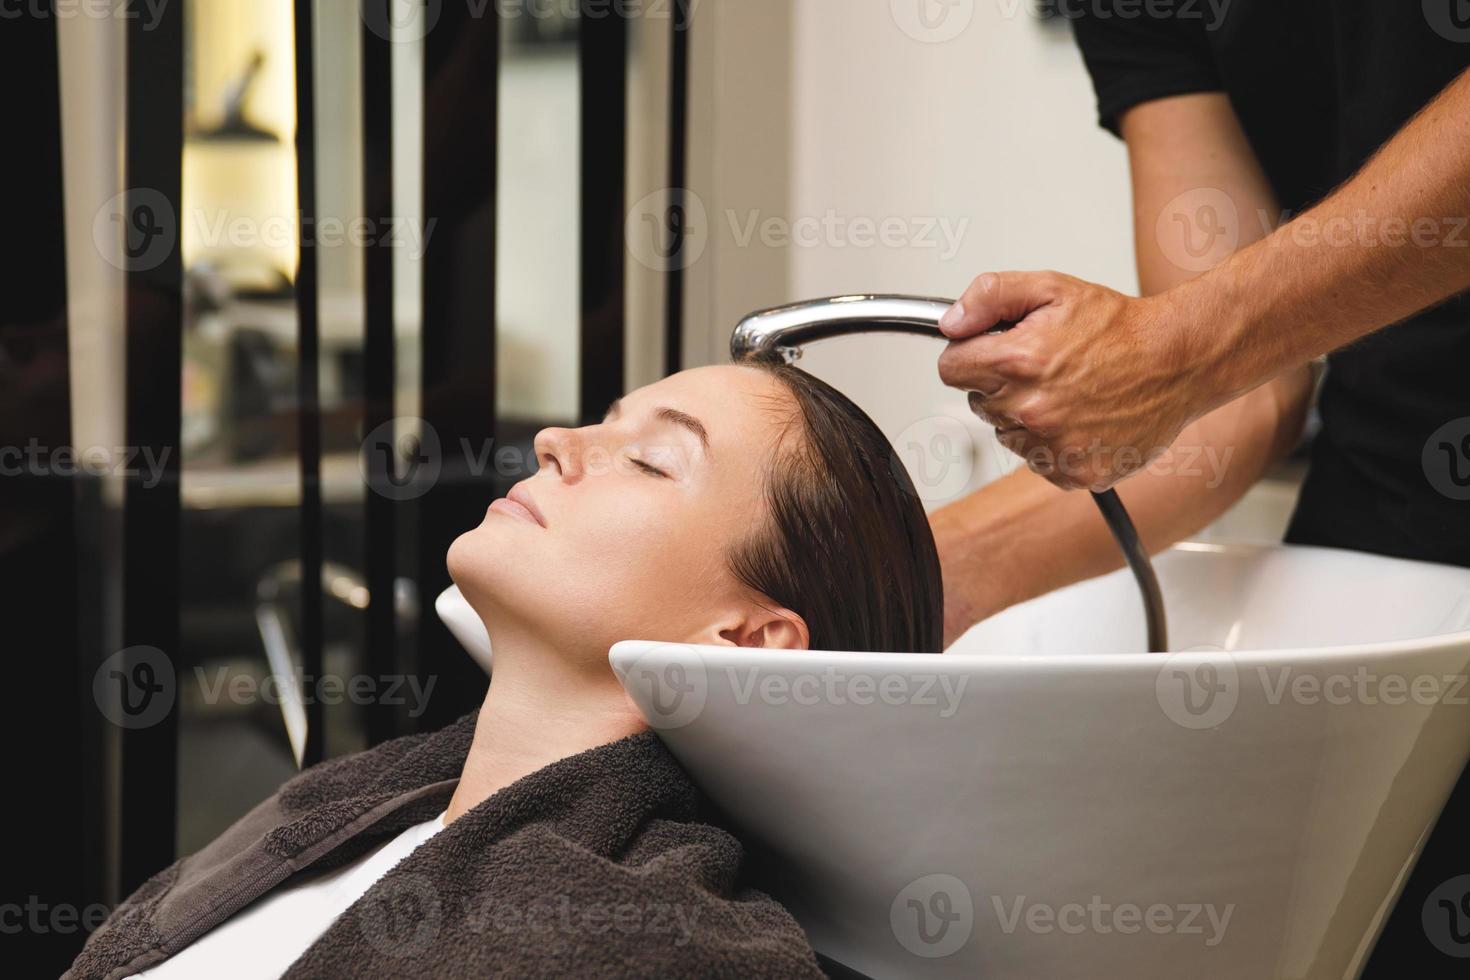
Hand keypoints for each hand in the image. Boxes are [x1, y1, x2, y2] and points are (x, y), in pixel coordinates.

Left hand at [936, 271, 1222, 490]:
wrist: (1178, 361)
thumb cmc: (1119, 327)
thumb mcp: (1051, 288)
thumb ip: (990, 296)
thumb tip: (950, 323)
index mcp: (1018, 362)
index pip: (950, 369)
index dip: (970, 354)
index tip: (993, 350)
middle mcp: (1031, 409)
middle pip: (978, 402)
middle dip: (1000, 383)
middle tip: (1045, 366)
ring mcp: (1053, 446)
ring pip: (1006, 433)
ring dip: (1025, 415)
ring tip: (1068, 390)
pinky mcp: (1074, 472)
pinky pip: (1037, 461)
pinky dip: (1052, 443)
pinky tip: (1080, 417)